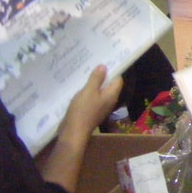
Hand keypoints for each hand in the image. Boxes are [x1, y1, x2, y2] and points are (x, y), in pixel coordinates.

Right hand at [40, 65, 122, 192]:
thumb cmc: (83, 110)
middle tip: (92, 63)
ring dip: (93, 82)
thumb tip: (104, 66)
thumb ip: (96, 79)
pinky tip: (78, 85)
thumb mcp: (89, 91)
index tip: (104, 60)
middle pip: (108, 84)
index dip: (113, 69)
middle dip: (101, 75)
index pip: (117, 79)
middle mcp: (109, 100)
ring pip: (99, 90)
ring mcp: (100, 106)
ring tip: (84, 71)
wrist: (73, 132)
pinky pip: (91, 97)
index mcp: (111, 94)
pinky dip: (87, 90)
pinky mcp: (91, 110)